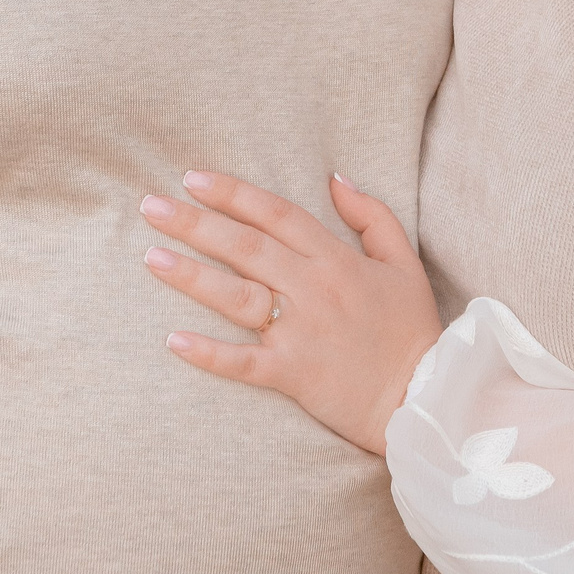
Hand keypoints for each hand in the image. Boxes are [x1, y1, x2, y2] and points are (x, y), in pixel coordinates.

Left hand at [140, 171, 440, 455]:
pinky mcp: (293, 374)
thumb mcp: (404, 261)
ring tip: (151, 256)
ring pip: (238, 297)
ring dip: (192, 276)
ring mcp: (301, 332)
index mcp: (337, 259)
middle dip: (196, 222)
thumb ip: (372, 215)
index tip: (192, 177)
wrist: (423, 396)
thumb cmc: (412, 329)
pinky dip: (209, 353)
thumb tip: (336, 178)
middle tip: (151, 205)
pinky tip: (173, 339)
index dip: (234, 193)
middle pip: (246, 247)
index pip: (276, 214)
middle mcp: (314, 289)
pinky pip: (243, 362)